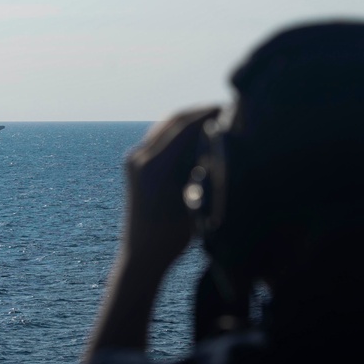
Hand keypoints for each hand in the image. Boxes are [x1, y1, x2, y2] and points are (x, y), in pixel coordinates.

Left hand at [121, 106, 220, 270]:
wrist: (142, 256)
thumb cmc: (172, 237)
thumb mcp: (197, 201)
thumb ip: (206, 170)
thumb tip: (223, 141)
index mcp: (154, 166)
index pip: (185, 127)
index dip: (208, 113)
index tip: (229, 107)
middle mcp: (140, 158)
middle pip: (173, 120)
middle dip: (199, 112)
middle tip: (224, 108)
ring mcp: (134, 160)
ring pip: (164, 126)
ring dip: (188, 120)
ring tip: (214, 118)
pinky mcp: (135, 165)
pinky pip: (158, 138)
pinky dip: (177, 131)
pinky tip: (197, 135)